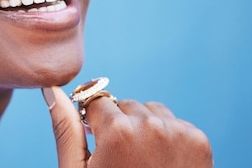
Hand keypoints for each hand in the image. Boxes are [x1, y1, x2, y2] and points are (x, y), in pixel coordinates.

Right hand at [42, 86, 212, 167]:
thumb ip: (67, 130)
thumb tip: (52, 91)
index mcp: (118, 132)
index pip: (97, 102)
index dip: (94, 123)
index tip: (98, 143)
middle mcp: (151, 125)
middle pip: (125, 106)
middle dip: (119, 126)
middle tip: (120, 160)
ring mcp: (179, 132)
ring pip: (151, 112)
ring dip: (144, 128)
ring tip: (141, 162)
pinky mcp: (199, 141)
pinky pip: (175, 123)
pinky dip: (167, 138)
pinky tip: (161, 164)